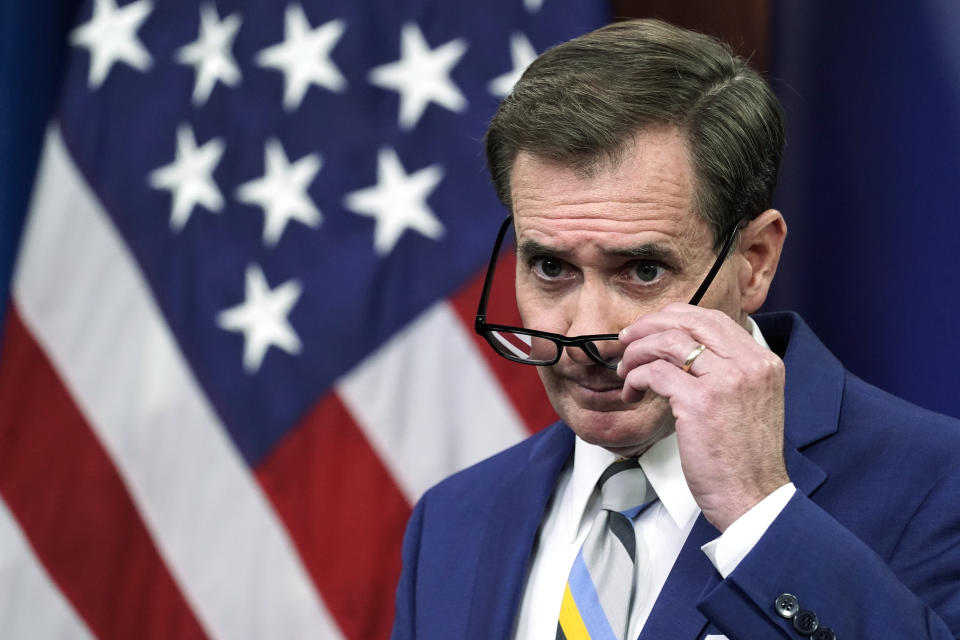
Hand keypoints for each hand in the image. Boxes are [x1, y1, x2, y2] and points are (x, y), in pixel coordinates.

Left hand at [617, 303, 788, 531]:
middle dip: (649, 325)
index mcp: (762, 362)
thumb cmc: (745, 458)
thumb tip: (683, 352)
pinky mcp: (699, 403)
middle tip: (627, 340)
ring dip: (637, 353)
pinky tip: (632, 394)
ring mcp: (725, 381)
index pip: (712, 319)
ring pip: (667, 342)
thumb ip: (728, 372)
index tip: (651, 328)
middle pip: (688, 321)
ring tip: (626, 372)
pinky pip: (654, 373)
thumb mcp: (751, 402)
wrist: (754, 498)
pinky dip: (636, 379)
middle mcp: (748, 365)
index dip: (674, 317)